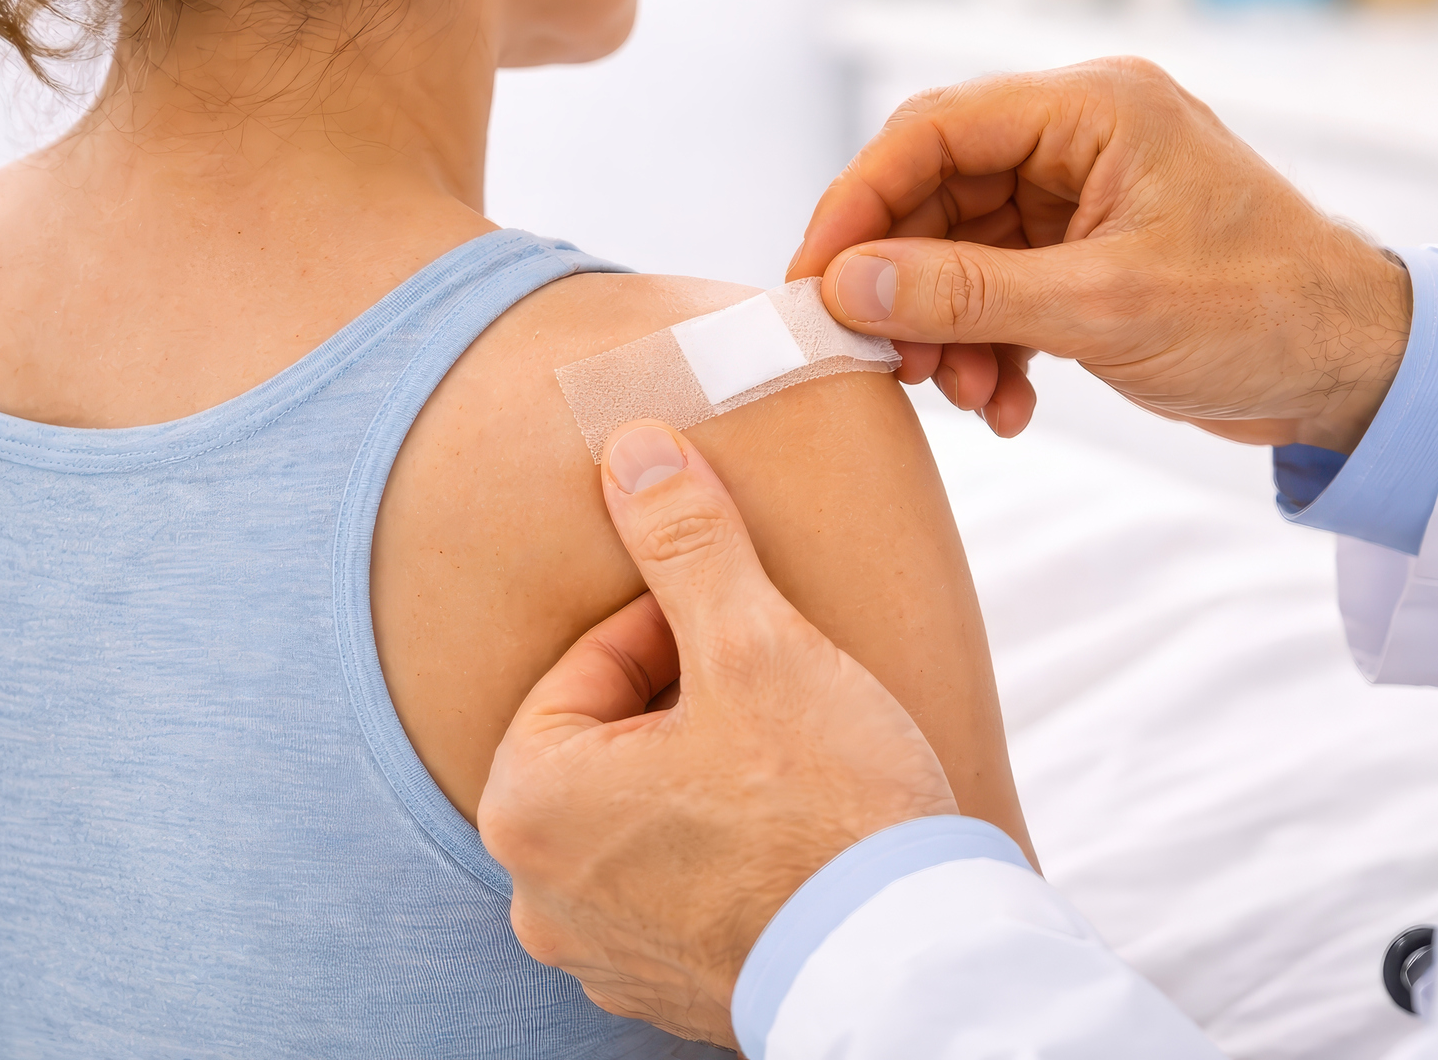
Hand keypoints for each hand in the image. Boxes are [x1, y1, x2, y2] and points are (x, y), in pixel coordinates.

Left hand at [477, 421, 956, 1047]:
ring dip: (702, 774)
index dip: (679, 627)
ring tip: (790, 759)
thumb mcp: (756, 645)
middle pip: (611, 741)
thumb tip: (632, 447)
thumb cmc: (827, 804)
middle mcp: (537, 894)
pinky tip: (790, 834)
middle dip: (689, 701)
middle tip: (777, 687)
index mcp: (530, 805)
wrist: (907, 959)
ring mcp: (598, 954)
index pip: (591, 665)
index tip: (751, 630)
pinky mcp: (660, 991)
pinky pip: (674, 888)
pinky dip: (721, 852)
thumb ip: (687, 541)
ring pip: (642, 814)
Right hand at [788, 57, 1412, 448]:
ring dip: (947, 329)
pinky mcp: (1091, 257)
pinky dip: (990, 348)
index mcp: (1093, 108)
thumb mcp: (1104, 307)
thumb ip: (967, 292)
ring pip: (963, 252)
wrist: (1357, 369)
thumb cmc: (1262, 313)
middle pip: (938, 193)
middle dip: (905, 284)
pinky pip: (1002, 291)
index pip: (933, 130)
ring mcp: (1085, 198)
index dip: (858, 204)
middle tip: (885, 360)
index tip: (814, 283)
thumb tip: (846, 285)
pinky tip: (1006, 406)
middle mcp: (1082, 138)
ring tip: (964, 396)